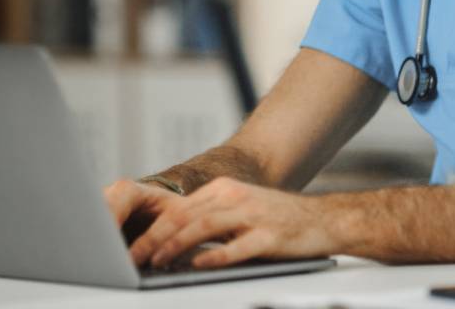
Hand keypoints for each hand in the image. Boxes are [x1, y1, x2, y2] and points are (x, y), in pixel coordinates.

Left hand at [103, 177, 335, 268]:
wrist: (323, 221)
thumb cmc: (278, 221)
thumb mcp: (239, 211)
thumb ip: (209, 220)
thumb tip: (171, 244)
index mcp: (224, 190)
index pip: (178, 209)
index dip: (151, 229)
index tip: (132, 248)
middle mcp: (235, 197)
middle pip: (186, 215)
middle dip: (155, 238)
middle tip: (134, 258)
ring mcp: (253, 215)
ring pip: (205, 226)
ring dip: (176, 244)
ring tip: (157, 261)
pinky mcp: (270, 235)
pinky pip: (237, 245)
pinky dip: (215, 256)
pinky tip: (199, 264)